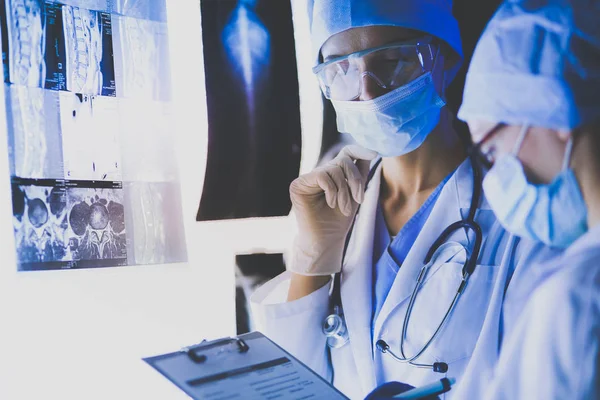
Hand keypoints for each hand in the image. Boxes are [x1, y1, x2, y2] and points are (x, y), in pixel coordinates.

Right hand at [288, 145, 376, 275]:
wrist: (326, 240)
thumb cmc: (339, 221)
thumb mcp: (355, 195)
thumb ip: (360, 174)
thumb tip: (371, 152)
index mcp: (334, 174)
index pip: (346, 152)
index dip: (360, 149)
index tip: (375, 153)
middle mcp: (321, 173)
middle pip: (344, 160)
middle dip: (355, 180)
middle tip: (358, 200)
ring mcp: (308, 178)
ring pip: (334, 169)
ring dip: (344, 191)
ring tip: (344, 208)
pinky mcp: (298, 184)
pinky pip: (322, 175)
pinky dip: (332, 190)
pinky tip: (331, 203)